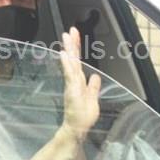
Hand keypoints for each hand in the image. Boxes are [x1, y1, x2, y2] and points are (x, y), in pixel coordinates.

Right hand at [59, 26, 100, 141]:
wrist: (77, 129)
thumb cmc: (83, 116)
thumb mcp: (93, 99)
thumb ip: (93, 87)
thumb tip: (95, 76)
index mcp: (79, 81)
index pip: (78, 61)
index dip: (77, 48)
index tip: (75, 35)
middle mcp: (74, 80)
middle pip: (74, 59)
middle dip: (72, 44)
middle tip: (70, 30)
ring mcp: (72, 84)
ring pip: (71, 63)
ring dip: (69, 50)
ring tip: (66, 37)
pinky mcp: (71, 89)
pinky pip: (69, 74)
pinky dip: (67, 64)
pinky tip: (65, 55)